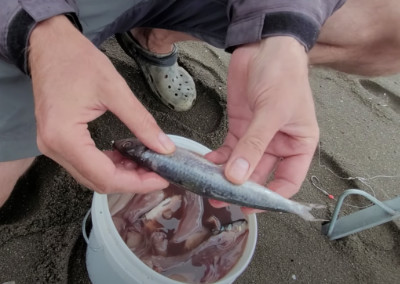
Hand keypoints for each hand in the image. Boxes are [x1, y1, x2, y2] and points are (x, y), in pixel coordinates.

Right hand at [29, 16, 174, 193]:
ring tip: (146, 164)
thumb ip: (142, 122)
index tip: (161, 179)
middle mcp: (53, 148)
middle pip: (98, 181)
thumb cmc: (76, 60)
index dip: (137, 183)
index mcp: (64, 137)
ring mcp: (52, 146)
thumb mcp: (115, 90)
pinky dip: (108, 165)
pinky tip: (127, 157)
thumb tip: (165, 147)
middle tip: (158, 173)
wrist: (49, 44)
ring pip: (91, 176)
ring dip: (121, 174)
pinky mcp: (57, 141)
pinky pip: (85, 163)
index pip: (105, 176)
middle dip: (131, 181)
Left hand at [207, 37, 318, 212]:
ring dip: (226, 176)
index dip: (271, 197)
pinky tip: (206, 163)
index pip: (288, 181)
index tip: (250, 207)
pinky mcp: (240, 127)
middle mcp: (279, 144)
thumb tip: (238, 176)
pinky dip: (218, 157)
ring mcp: (258, 137)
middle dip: (242, 188)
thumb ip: (255, 145)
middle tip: (222, 200)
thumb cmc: (283, 75)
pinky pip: (229, 149)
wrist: (265, 46)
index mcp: (299, 145)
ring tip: (209, 187)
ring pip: (242, 164)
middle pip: (261, 175)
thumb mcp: (272, 112)